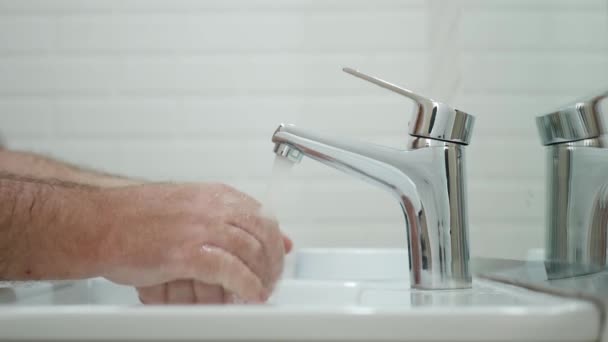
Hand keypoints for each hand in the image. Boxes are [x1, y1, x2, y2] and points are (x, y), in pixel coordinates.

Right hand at [99, 183, 290, 303]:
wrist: (99, 223)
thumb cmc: (136, 217)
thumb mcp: (189, 206)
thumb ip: (224, 217)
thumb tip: (256, 231)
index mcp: (214, 195)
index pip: (262, 214)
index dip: (275, 239)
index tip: (279, 255)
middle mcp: (211, 208)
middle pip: (262, 233)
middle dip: (272, 261)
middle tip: (272, 278)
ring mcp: (200, 229)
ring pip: (250, 252)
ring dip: (262, 276)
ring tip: (262, 291)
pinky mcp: (187, 253)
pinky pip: (230, 271)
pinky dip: (246, 285)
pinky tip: (250, 294)